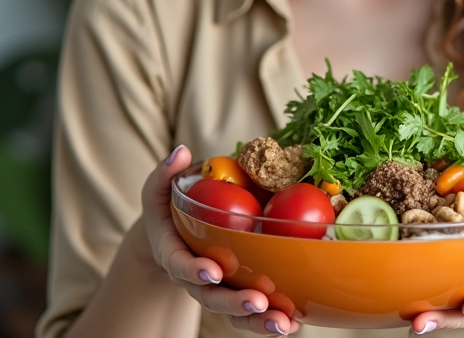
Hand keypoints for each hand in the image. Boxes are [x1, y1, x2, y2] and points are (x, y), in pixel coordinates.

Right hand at [141, 145, 301, 334]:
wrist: (171, 238)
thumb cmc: (167, 210)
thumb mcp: (158, 190)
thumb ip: (164, 173)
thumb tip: (180, 150)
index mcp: (174, 254)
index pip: (181, 266)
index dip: (195, 270)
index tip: (214, 271)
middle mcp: (196, 279)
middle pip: (213, 298)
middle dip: (235, 303)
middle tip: (258, 303)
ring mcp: (217, 289)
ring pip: (235, 312)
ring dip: (259, 321)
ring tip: (285, 325)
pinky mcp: (236, 291)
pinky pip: (252, 310)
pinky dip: (272, 318)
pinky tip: (297, 322)